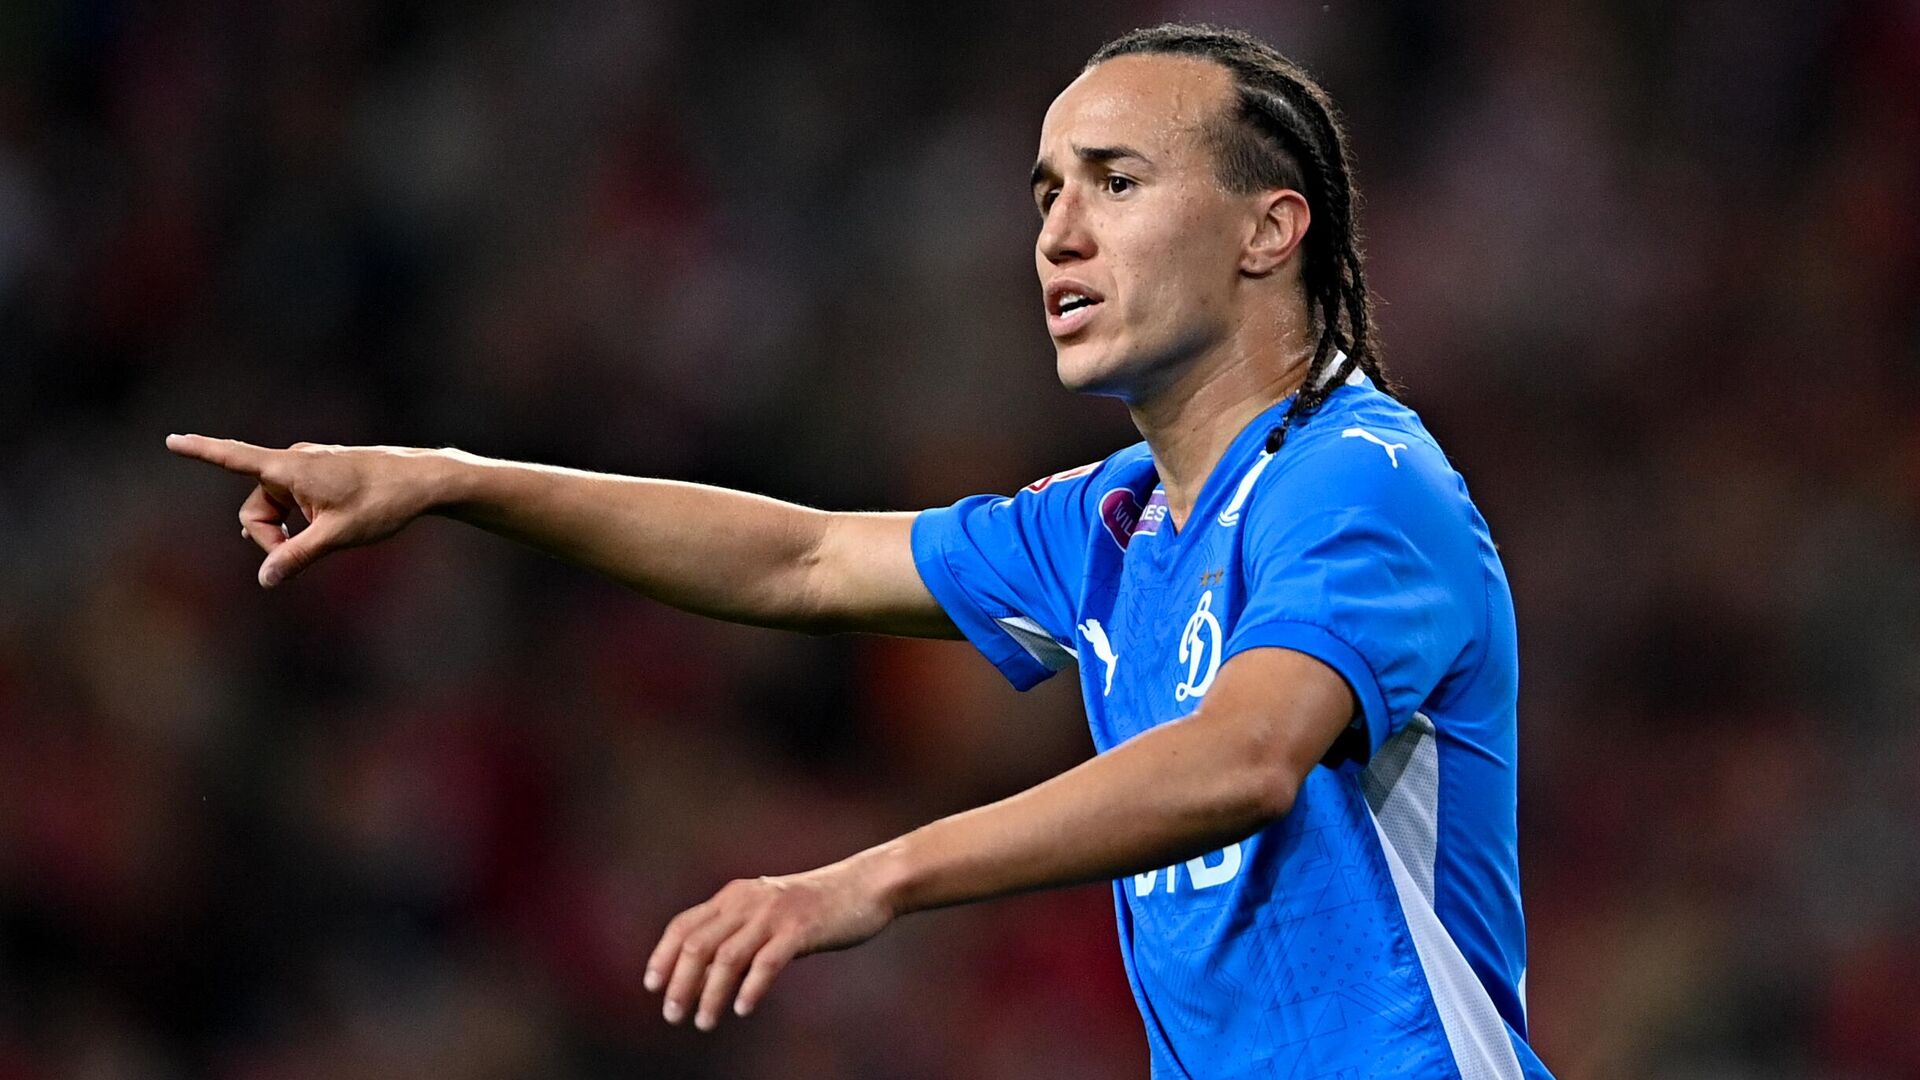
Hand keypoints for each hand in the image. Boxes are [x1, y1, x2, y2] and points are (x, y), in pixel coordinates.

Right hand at [165, 434, 451, 587]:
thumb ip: (295, 557)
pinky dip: (299, 523)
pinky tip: (325, 529)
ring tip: (325, 536)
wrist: (422, 481)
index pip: (234, 458)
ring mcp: (306, 468)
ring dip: (287, 532)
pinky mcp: (318, 476)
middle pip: (255, 510)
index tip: (171, 440)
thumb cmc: (382, 502)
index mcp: (291, 467)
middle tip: (300, 553)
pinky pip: (292, 505)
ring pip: (274, 511)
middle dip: (270, 538)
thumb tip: (264, 579)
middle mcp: (293, 461)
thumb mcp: (336, 536)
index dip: (201, 451)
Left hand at [645, 856, 898, 1030]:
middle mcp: (747, 901)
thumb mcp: (767, 911)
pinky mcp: (801, 930)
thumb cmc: (816, 905)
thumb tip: (703, 968)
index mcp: (734, 895)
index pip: (683, 925)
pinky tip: (743, 1009)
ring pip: (726, 958)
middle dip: (679, 983)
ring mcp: (774, 915)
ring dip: (709, 994)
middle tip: (673, 1016)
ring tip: (704, 1022)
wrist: (865, 886)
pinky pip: (766, 963)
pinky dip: (750, 989)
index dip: (662, 956)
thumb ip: (737, 931)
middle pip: (697, 944)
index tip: (652, 986)